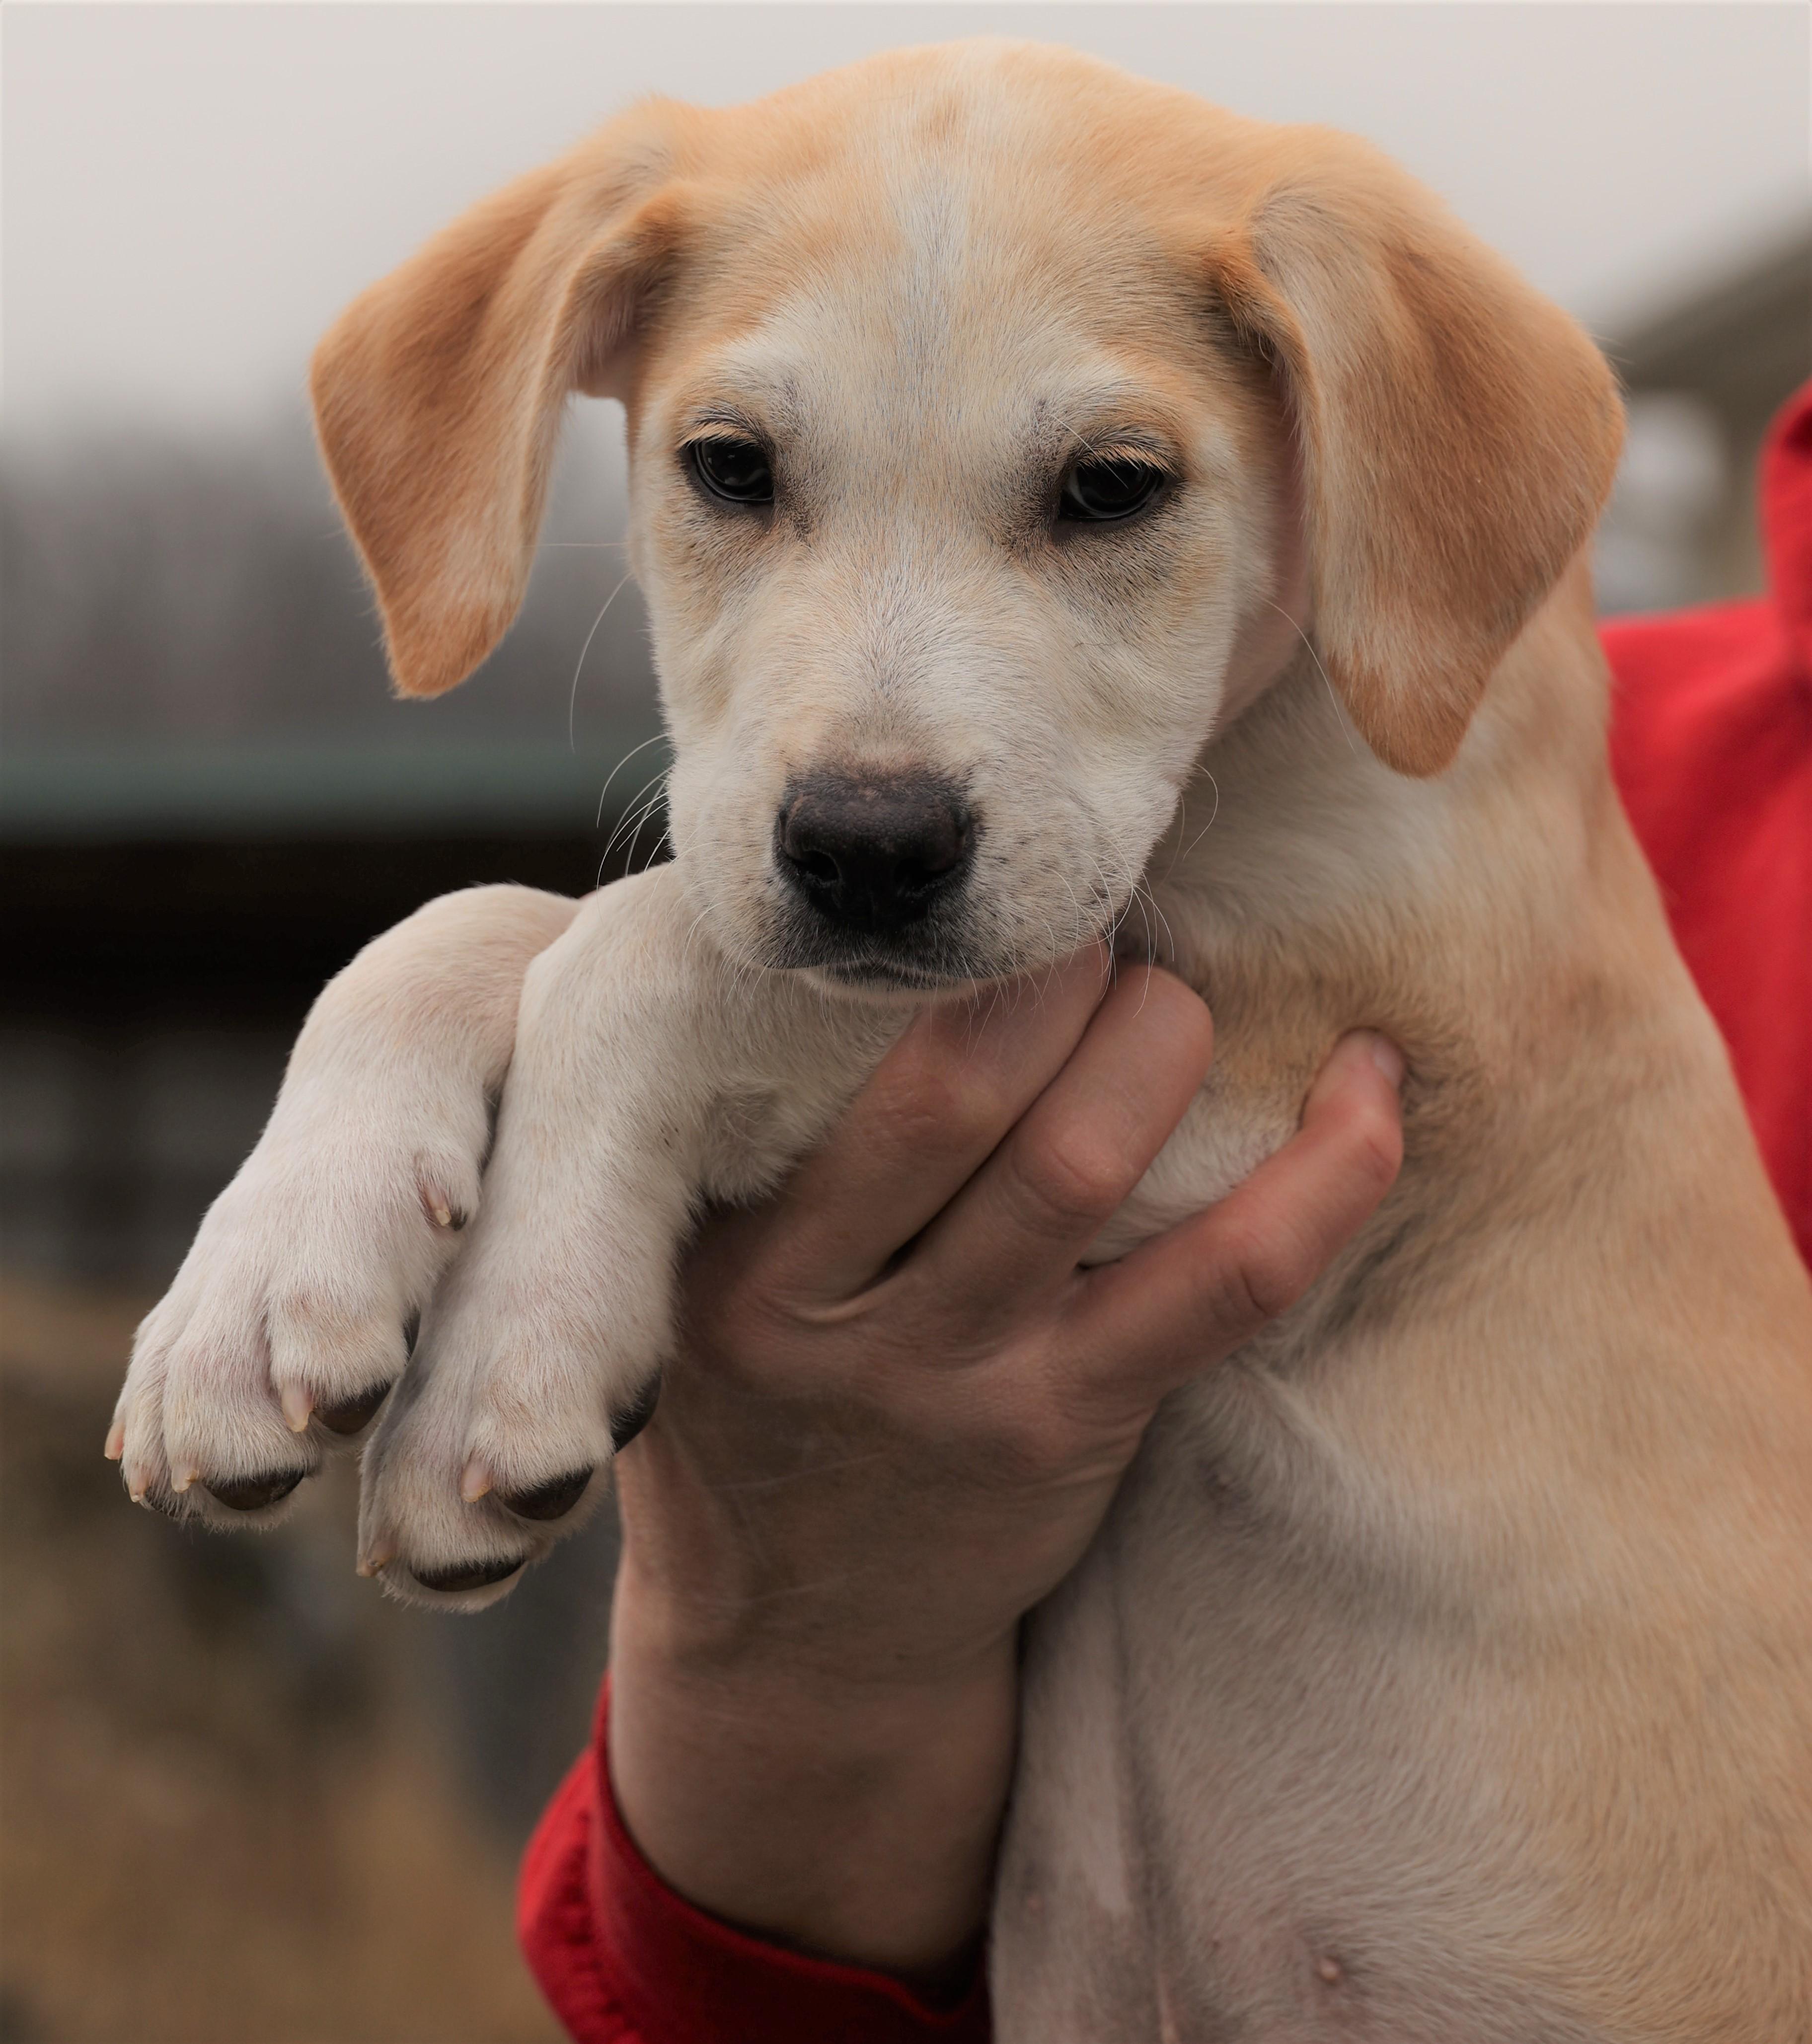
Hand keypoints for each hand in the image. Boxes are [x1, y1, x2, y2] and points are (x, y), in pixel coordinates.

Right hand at [607, 951, 1403, 1981]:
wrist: (798, 1632)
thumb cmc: (752, 1398)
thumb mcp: (689, 1274)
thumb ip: (752, 1135)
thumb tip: (868, 931)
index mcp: (740, 1262)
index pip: (875, 1078)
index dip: (982, 966)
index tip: (1012, 905)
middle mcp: (842, 1322)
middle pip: (986, 1099)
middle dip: (1070, 980)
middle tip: (1096, 934)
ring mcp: (968, 1386)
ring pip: (1093, 1168)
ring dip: (1170, 1040)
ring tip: (1182, 996)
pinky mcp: (1074, 1431)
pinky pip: (1224, 1287)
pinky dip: (1323, 1179)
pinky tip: (1373, 1090)